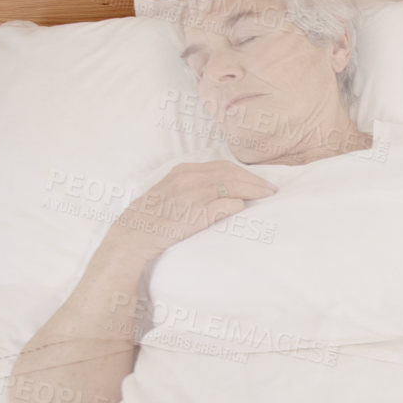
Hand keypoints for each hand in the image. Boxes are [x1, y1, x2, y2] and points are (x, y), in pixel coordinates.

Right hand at [108, 161, 276, 257]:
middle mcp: (187, 179)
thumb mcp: (171, 194)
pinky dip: (237, 205)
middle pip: (231, 174)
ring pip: (231, 186)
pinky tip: (244, 208)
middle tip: (271, 189)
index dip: (244, 173)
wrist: (131, 237)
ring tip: (266, 196)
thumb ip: (194, 188)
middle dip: (254, 181)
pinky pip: (223, 206)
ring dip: (252, 190)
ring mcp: (191, 196)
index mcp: (182, 172)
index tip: (260, 182)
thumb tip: (221, 194)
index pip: (222, 166)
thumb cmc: (152, 220)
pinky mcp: (193, 215)